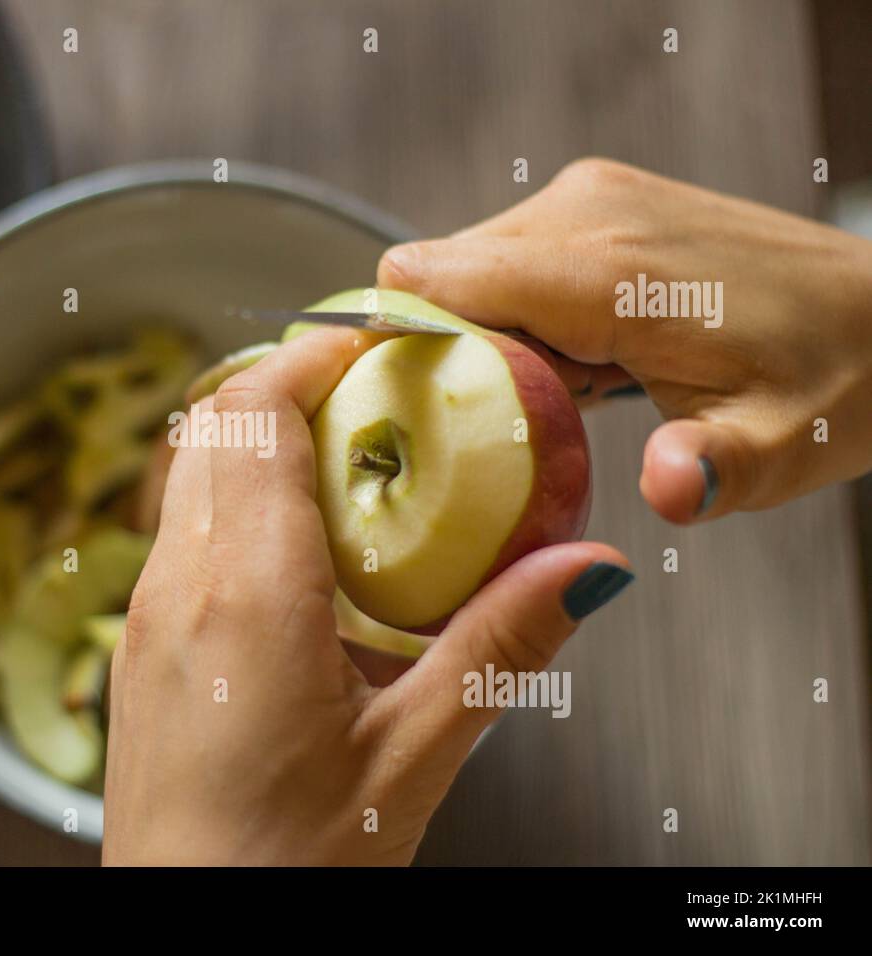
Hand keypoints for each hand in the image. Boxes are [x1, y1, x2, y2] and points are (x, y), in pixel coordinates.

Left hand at [102, 328, 631, 865]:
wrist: (181, 939)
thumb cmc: (283, 870)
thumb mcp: (414, 760)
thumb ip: (500, 648)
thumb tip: (588, 569)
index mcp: (248, 593)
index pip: (259, 412)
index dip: (314, 353)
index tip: (377, 339)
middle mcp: (179, 586)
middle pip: (216, 424)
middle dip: (292, 385)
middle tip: (378, 398)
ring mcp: (145, 615)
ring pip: (192, 475)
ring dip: (259, 443)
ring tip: (350, 470)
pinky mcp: (137, 648)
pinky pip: (180, 533)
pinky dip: (234, 504)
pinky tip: (301, 560)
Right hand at [378, 158, 871, 522]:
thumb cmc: (832, 382)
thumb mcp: (780, 448)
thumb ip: (713, 471)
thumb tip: (668, 488)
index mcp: (608, 269)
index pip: (429, 280)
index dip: (397, 347)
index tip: (411, 414)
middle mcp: (584, 212)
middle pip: (433, 280)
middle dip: (445, 355)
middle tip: (512, 420)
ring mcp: (589, 198)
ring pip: (463, 270)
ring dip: (485, 338)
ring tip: (563, 393)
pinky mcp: (596, 203)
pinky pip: (505, 260)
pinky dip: (516, 315)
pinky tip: (581, 361)